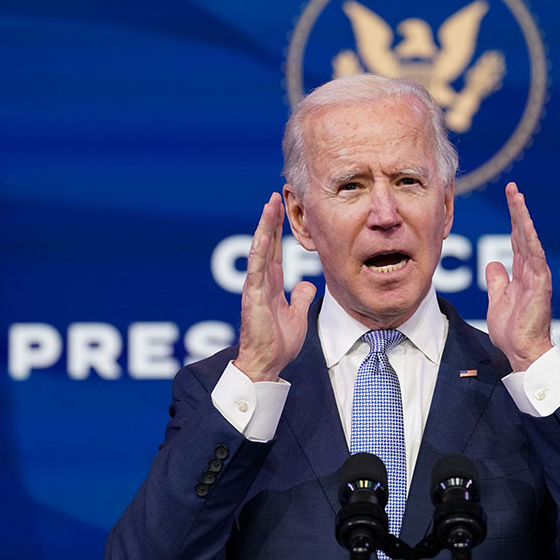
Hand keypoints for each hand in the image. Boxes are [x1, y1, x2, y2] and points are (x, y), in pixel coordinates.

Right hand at [235, 193, 316, 381]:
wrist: (267, 364)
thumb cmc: (278, 343)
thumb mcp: (296, 315)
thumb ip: (299, 297)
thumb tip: (307, 284)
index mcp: (272, 284)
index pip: (274, 250)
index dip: (277, 229)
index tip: (281, 208)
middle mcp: (261, 281)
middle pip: (266, 243)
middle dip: (270, 220)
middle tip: (276, 196)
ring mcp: (255, 287)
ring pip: (259, 250)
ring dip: (264, 227)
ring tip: (269, 205)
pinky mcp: (253, 296)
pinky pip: (256, 269)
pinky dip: (258, 250)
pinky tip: (262, 234)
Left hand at [485, 183, 552, 371]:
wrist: (522, 351)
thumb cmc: (512, 330)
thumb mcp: (498, 299)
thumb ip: (497, 280)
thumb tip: (493, 264)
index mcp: (521, 272)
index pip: (516, 239)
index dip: (512, 219)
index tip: (509, 198)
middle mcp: (531, 270)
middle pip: (523, 234)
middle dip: (517, 211)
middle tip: (512, 189)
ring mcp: (537, 277)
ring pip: (530, 241)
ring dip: (524, 220)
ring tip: (518, 199)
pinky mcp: (540, 287)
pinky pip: (536, 260)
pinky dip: (532, 243)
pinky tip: (527, 227)